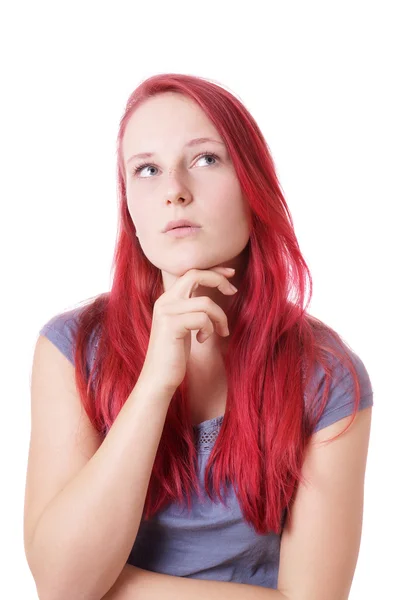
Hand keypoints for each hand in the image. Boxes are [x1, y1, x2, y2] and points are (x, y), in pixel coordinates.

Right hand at [139, 266, 236, 393]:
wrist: (158, 378)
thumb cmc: (175, 354)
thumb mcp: (185, 325)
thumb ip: (193, 307)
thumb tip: (215, 292)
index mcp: (168, 299)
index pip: (192, 273)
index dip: (213, 271)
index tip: (231, 274)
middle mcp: (165, 301)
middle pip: (195, 275)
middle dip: (218, 280)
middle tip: (233, 291)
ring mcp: (166, 312)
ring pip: (206, 303)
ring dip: (220, 318)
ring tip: (220, 332)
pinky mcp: (171, 325)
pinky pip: (202, 318)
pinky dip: (209, 329)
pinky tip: (202, 340)